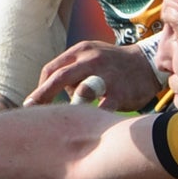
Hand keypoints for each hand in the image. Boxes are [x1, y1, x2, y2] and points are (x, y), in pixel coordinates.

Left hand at [26, 41, 160, 110]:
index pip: (52, 69)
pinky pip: (101, 109)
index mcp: (80, 51)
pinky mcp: (119, 92)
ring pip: (80, 91)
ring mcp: (106, 75)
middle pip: (59, 77)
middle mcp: (91, 59)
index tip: (33, 104)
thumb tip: (51, 94)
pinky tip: (85, 128)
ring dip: (68, 107)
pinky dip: (91, 119)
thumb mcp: (91, 57)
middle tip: (30, 112)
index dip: (40, 88)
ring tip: (61, 121)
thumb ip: (71, 71)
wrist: (147, 65)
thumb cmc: (113, 65)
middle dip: (41, 96)